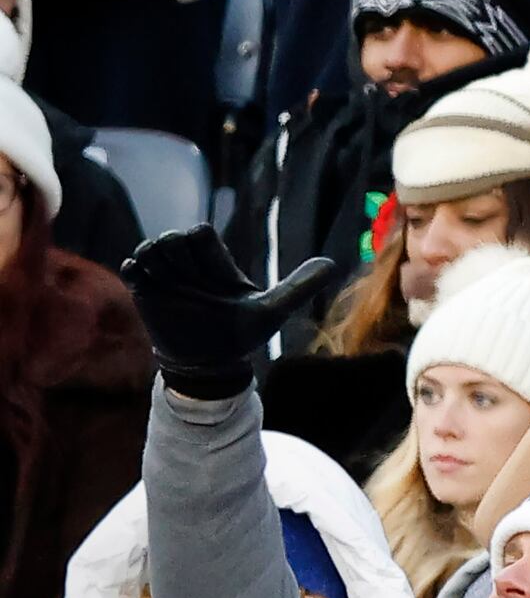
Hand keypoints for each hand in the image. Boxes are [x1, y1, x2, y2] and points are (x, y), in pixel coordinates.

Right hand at [122, 226, 331, 399]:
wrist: (213, 364)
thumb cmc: (242, 335)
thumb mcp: (272, 311)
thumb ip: (299, 286)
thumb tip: (332, 263)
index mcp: (216, 263)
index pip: (200, 233)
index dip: (203, 249)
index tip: (214, 277)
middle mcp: (190, 265)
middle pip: (173, 237)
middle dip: (179, 254)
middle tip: (189, 281)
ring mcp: (166, 277)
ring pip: (150, 248)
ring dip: (156, 260)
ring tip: (169, 283)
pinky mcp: (146, 293)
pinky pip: (130, 269)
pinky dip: (134, 270)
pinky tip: (143, 280)